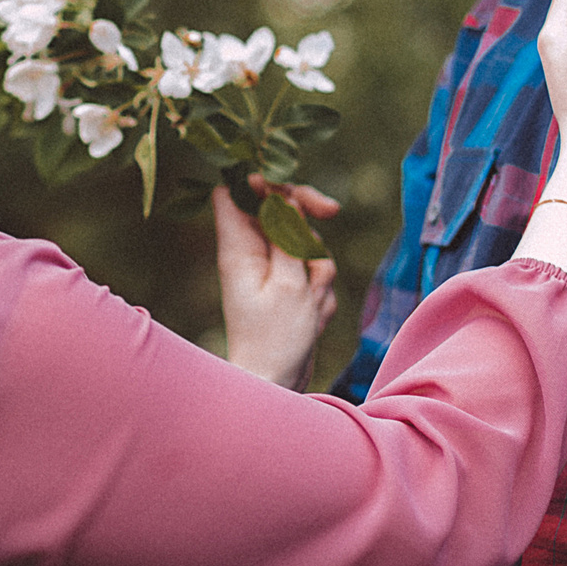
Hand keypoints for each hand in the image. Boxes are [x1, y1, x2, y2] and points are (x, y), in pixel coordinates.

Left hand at [215, 181, 339, 389]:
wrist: (277, 385)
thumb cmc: (275, 340)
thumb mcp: (289, 285)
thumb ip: (289, 238)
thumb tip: (288, 199)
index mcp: (237, 247)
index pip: (234, 191)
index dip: (259, 179)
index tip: (289, 185)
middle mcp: (250, 254)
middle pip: (278, 209)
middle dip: (307, 215)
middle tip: (332, 210)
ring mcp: (269, 271)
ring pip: (303, 241)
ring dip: (317, 266)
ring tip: (309, 303)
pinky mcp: (286, 288)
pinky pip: (313, 271)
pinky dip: (319, 290)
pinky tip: (313, 318)